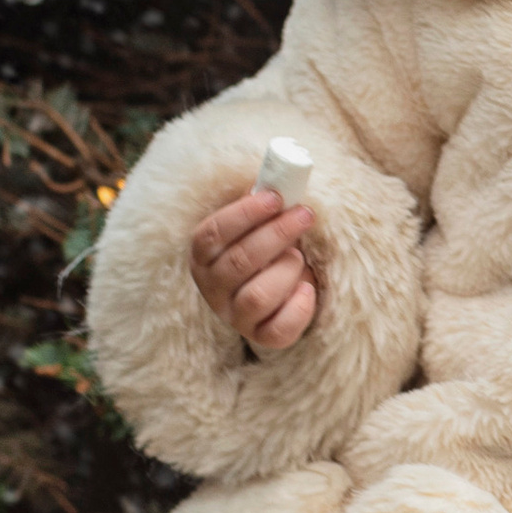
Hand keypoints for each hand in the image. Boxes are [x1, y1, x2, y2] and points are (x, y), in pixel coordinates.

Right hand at [190, 185, 321, 351]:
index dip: (244, 213)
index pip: (212, 233)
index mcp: (204, 256)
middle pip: (239, 262)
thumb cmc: (266, 249)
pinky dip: (299, 307)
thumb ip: (262, 205)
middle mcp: (213, 289)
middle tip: (305, 215)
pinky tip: (308, 287)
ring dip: (286, 270)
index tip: (276, 197)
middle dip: (277, 234)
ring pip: (257, 297)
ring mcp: (235, 316)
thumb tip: (280, 175)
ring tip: (299, 257)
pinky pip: (279, 329)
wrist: (277, 293)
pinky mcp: (261, 337)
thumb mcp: (257, 226)